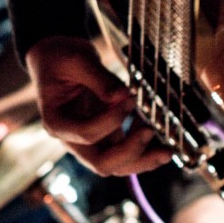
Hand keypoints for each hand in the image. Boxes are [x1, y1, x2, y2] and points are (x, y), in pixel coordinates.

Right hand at [24, 35, 171, 177]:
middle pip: (102, 163)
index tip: (128, 99)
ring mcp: (91, 141)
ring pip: (118, 165)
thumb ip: (100, 78)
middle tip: (150, 132)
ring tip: (167, 150)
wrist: (57, 57)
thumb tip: (122, 96)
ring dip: (143, 159)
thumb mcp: (77, 60)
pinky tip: (157, 132)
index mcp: (57, 122)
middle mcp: (72, 139)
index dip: (110, 120)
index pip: (86, 133)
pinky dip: (144, 148)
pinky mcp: (106, 136)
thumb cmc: (60, 59)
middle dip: (130, 152)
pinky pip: (126, 152)